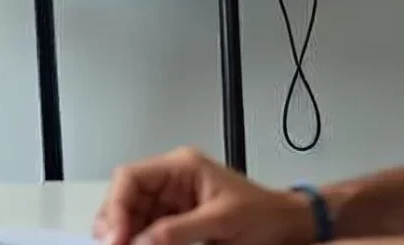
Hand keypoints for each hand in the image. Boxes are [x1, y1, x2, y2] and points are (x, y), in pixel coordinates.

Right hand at [94, 147, 317, 244]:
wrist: (288, 225)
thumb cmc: (264, 215)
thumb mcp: (221, 222)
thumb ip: (179, 230)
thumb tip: (141, 240)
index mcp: (182, 167)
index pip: (131, 177)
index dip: (117, 206)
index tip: (116, 237)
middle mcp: (172, 178)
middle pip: (125, 195)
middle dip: (115, 221)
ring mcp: (172, 198)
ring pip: (131, 212)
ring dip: (124, 232)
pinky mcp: (176, 217)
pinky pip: (146, 226)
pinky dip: (137, 239)